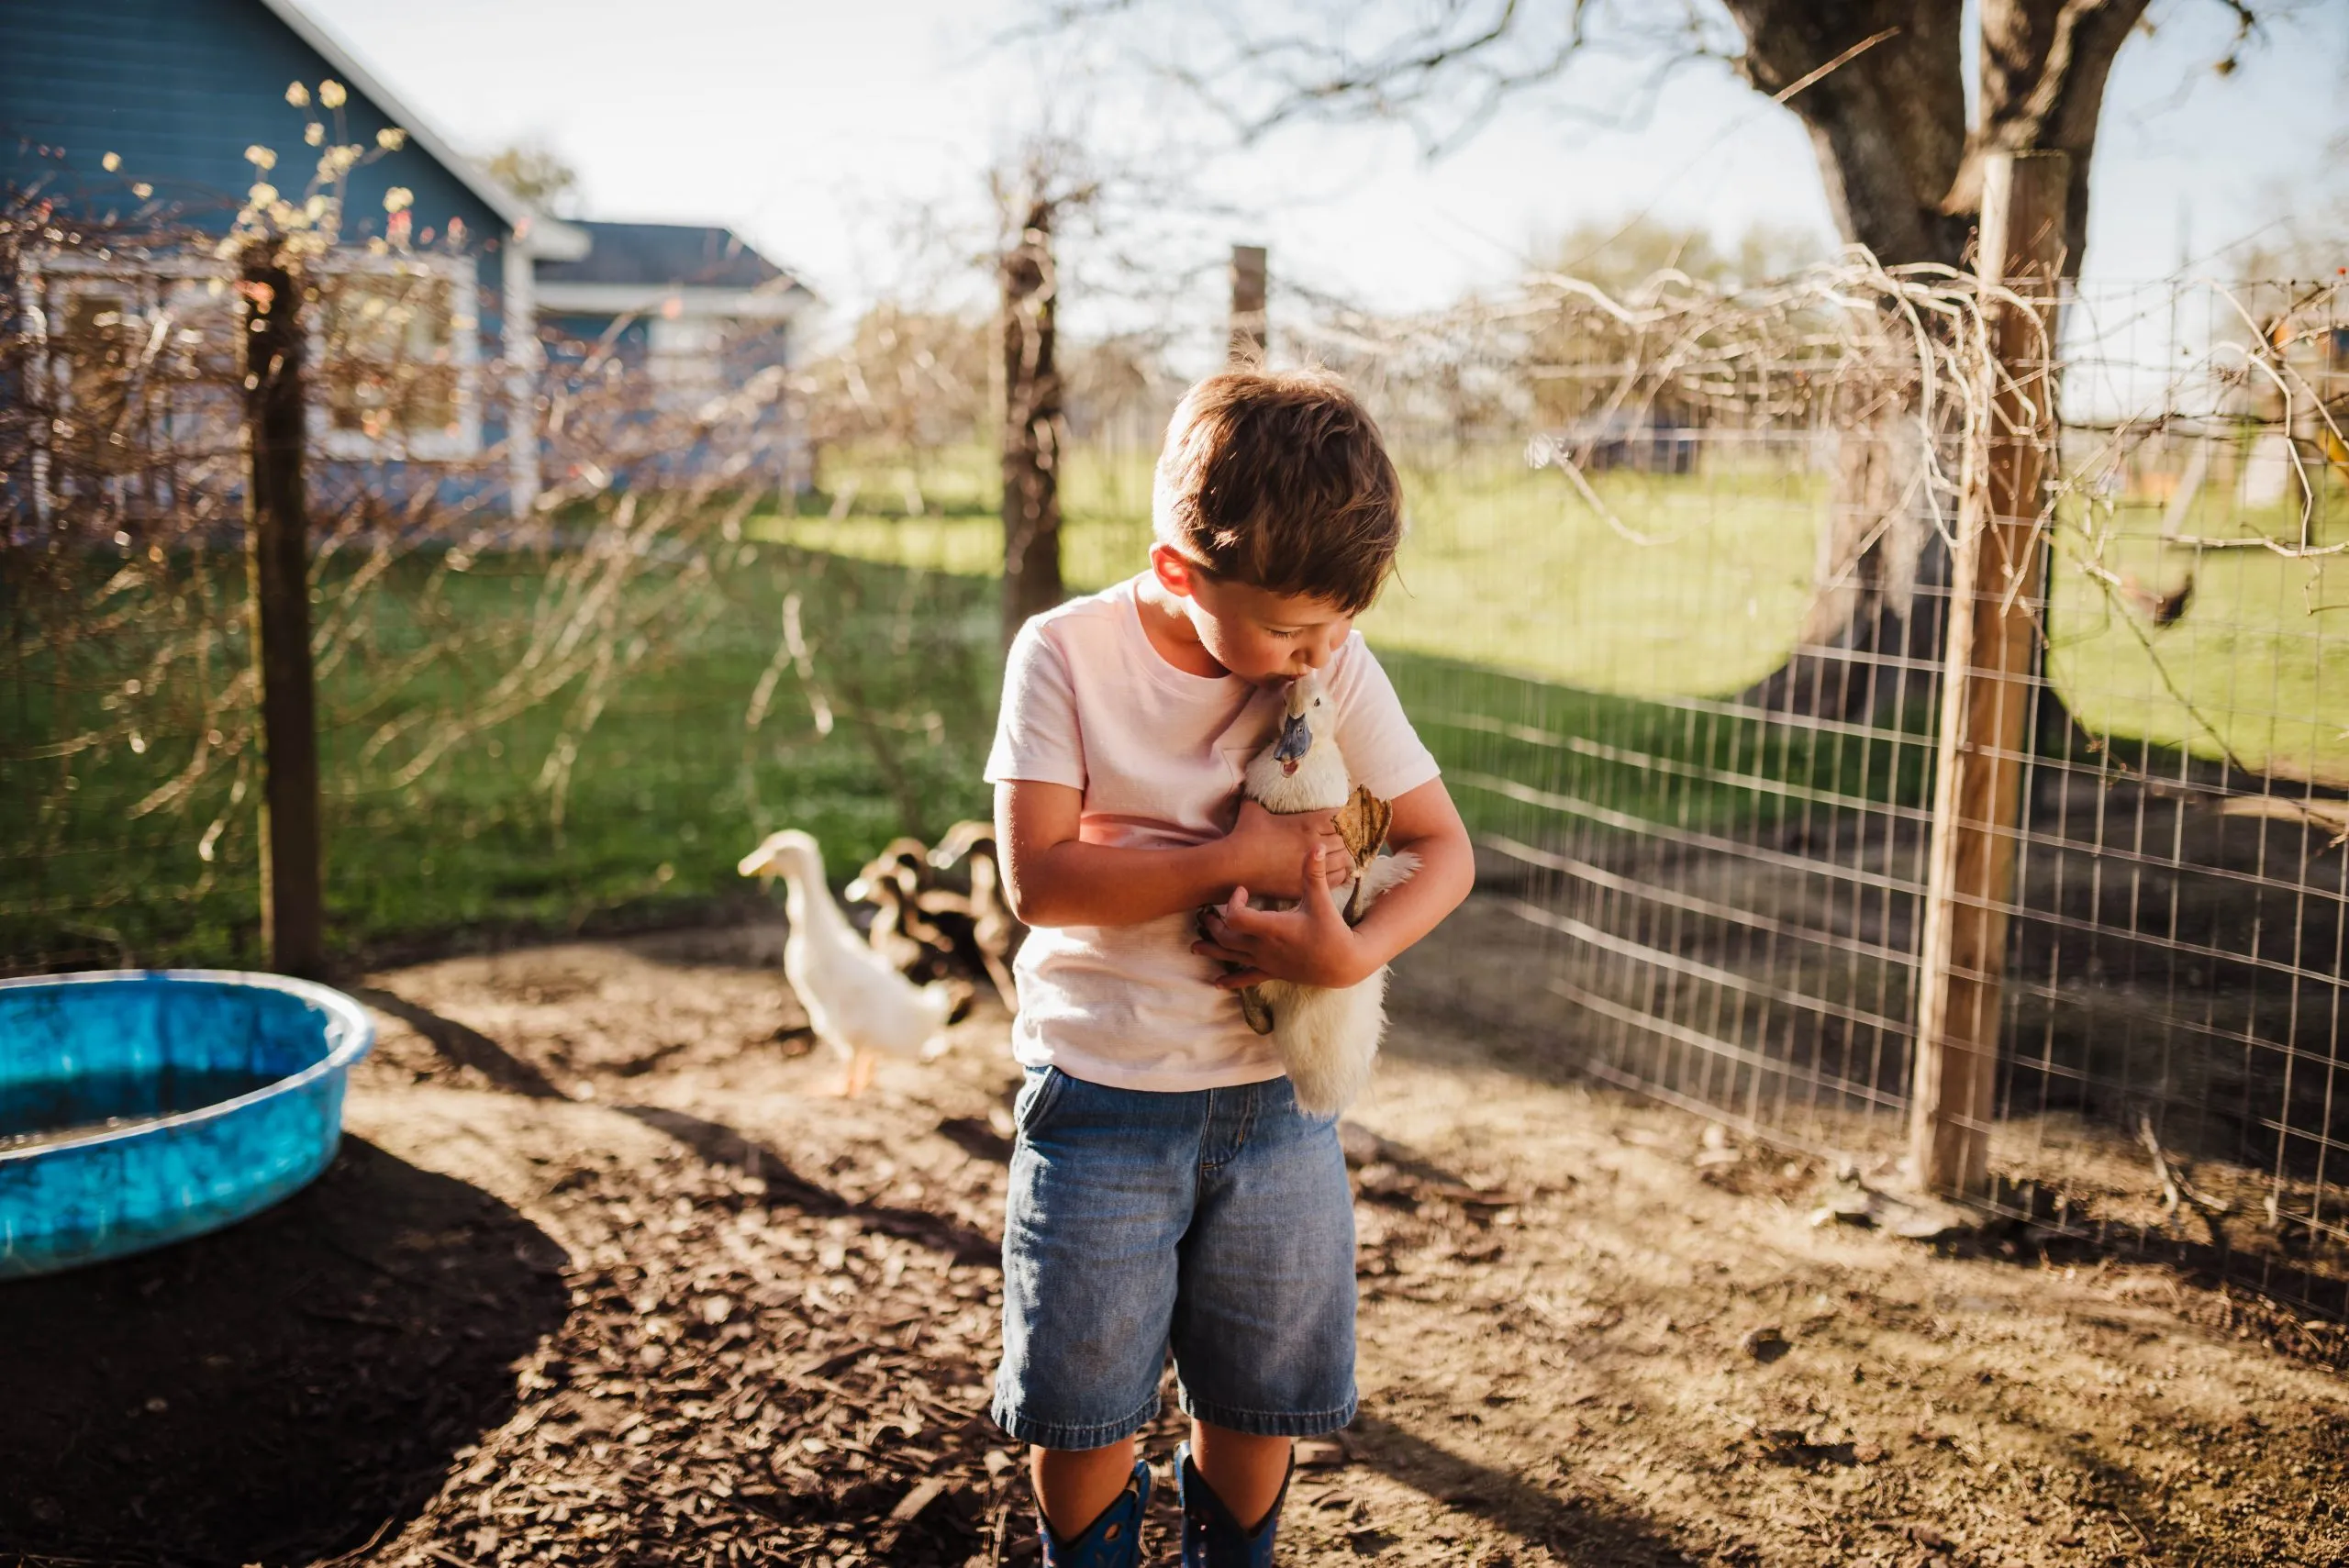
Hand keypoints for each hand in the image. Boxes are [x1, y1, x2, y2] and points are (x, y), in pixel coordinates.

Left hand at [1192, 846, 1374, 988]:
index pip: (1236, 917)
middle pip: (1226, 937)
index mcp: (1272, 928)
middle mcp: (1264, 947)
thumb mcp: (1321, 900)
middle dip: (1214, 924)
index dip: (1233, 902)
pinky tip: (1218, 984)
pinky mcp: (1272, 971)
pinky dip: (1232, 980)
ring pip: (1231, 957)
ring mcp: (1266, 962)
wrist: (1343, 963)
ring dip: (1213, 949)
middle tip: (1206, 913)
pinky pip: (1247, 978)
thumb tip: (1315, 845)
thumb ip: (1313, 873)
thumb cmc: (1332, 930)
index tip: (1242, 890)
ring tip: (1195, 946)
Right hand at [1221, 800, 1350, 899]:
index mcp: (1307, 823)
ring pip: (1345, 859)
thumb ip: (1259, 796)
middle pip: (1347, 838)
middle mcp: (1314, 843)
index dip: (1348, 816)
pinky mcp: (1306, 884)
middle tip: (1354, 835)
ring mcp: (1312, 865)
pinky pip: (1336, 879)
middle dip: (1351, 836)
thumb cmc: (1244, 835)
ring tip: (1348, 852)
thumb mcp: (1253, 808)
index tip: (1350, 815)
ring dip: (1348, 854)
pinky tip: (1341, 869)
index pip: (1341, 817)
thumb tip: (1250, 784)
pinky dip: (1342, 873)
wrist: (1234, 866)